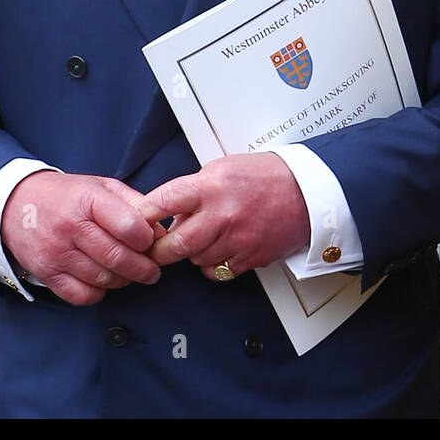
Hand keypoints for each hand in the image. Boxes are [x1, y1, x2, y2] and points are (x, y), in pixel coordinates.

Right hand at [1, 170, 161, 305]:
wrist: (16, 204)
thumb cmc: (67, 195)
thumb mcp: (101, 186)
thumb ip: (133, 204)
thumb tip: (160, 230)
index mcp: (88, 200)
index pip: (128, 226)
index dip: (147, 238)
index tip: (153, 241)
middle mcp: (70, 228)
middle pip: (117, 257)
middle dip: (143, 268)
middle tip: (153, 270)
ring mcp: (56, 253)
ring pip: (102, 278)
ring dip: (124, 280)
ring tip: (131, 273)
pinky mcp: (46, 274)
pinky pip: (81, 295)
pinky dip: (99, 293)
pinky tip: (105, 281)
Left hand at [139, 153, 309, 279]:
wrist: (307, 191)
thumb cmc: (268, 176)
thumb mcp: (225, 168)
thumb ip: (195, 191)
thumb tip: (172, 216)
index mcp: (211, 185)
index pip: (162, 202)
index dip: (142, 216)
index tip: (133, 223)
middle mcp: (221, 214)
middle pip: (173, 245)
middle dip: (160, 250)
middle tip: (156, 248)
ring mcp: (236, 239)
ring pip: (195, 260)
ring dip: (193, 253)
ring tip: (206, 237)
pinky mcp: (249, 258)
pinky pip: (218, 271)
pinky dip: (214, 265)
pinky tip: (222, 249)